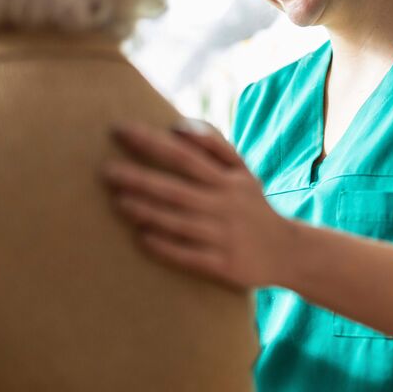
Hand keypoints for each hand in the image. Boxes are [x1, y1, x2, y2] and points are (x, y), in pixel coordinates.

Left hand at [101, 121, 294, 289]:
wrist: (286, 251)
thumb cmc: (253, 205)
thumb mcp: (242, 171)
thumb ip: (214, 145)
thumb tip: (178, 126)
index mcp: (228, 180)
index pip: (186, 155)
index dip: (153, 142)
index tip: (121, 130)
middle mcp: (225, 205)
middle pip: (177, 189)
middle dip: (141, 178)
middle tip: (105, 171)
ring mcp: (224, 236)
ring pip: (180, 222)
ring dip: (148, 211)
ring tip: (118, 202)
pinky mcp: (224, 265)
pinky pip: (190, 256)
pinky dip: (166, 247)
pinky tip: (141, 238)